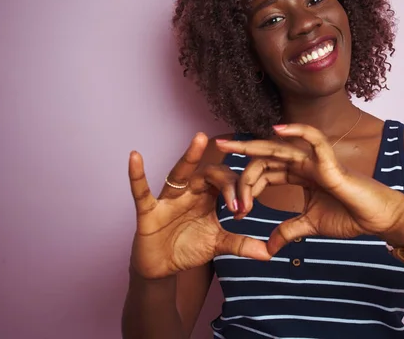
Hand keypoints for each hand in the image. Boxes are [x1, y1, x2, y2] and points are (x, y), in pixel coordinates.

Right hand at [128, 133, 270, 278]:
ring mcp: (168, 198)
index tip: (245, 212)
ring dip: (190, 156)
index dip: (239, 193)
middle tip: (237, 203)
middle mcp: (189, 191)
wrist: (163, 267)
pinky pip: (142, 191)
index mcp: (208, 195)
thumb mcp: (218, 244)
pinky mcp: (149, 210)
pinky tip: (135, 156)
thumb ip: (241, 244)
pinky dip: (137, 175)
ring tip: (200, 137)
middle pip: (210, 173)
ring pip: (180, 173)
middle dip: (226, 183)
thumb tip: (268, 253)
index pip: (228, 183)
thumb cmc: (189, 246)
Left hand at [216, 124, 403, 254]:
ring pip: (281, 149)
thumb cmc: (350, 217)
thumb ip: (289, 231)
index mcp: (300, 177)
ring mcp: (317, 161)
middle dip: (242, 153)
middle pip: (267, 157)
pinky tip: (276, 130)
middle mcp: (305, 165)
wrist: (378, 220)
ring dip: (255, 147)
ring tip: (231, 145)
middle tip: (217, 152)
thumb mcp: (311, 225)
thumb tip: (269, 247)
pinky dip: (297, 132)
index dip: (247, 185)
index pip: (267, 173)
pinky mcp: (331, 163)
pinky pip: (314, 140)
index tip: (233, 207)